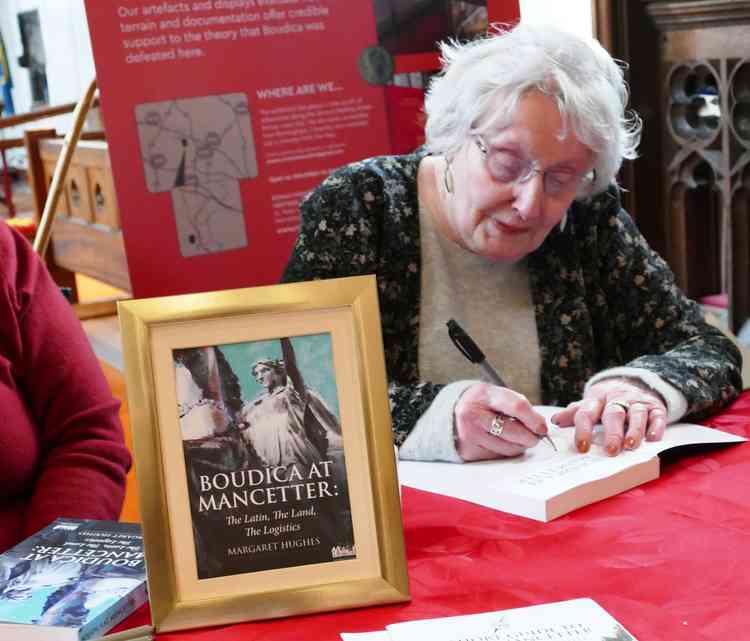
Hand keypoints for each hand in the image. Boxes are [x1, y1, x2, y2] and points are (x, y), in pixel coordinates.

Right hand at [454, 383, 548, 460]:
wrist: (452, 413)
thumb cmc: (481, 403)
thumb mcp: (496, 394)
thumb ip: (518, 406)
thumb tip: (540, 427)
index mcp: (483, 395)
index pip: (517, 406)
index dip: (534, 419)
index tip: (542, 427)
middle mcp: (473, 415)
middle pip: (514, 432)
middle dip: (530, 437)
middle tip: (535, 437)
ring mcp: (470, 435)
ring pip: (509, 448)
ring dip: (519, 446)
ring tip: (516, 438)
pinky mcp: (469, 451)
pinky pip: (498, 456)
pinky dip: (505, 451)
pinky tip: (500, 442)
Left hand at [550, 378, 667, 455]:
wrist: (634, 382)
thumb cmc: (607, 401)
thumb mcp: (590, 403)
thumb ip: (574, 413)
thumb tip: (554, 421)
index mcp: (596, 399)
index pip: (587, 413)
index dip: (583, 430)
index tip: (581, 447)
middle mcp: (617, 399)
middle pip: (613, 414)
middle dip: (612, 432)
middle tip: (610, 451)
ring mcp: (637, 402)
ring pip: (636, 414)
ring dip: (634, 430)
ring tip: (630, 446)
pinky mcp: (656, 407)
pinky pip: (657, 415)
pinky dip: (656, 426)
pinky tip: (652, 438)